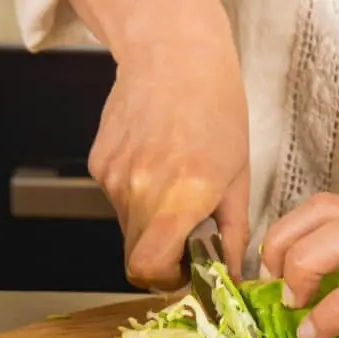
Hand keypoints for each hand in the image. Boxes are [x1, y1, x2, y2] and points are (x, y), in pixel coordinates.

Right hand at [82, 2, 249, 289]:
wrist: (174, 57)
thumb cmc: (215, 108)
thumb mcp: (239, 177)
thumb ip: (233, 232)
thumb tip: (233, 272)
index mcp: (180, 199)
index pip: (148, 268)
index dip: (164, 280)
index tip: (183, 271)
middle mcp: (139, 192)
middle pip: (136, 254)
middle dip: (162, 254)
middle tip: (187, 233)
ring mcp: (113, 178)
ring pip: (126, 226)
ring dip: (150, 221)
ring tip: (176, 184)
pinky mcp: (99, 164)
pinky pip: (116, 198)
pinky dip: (136, 195)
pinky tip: (158, 163)